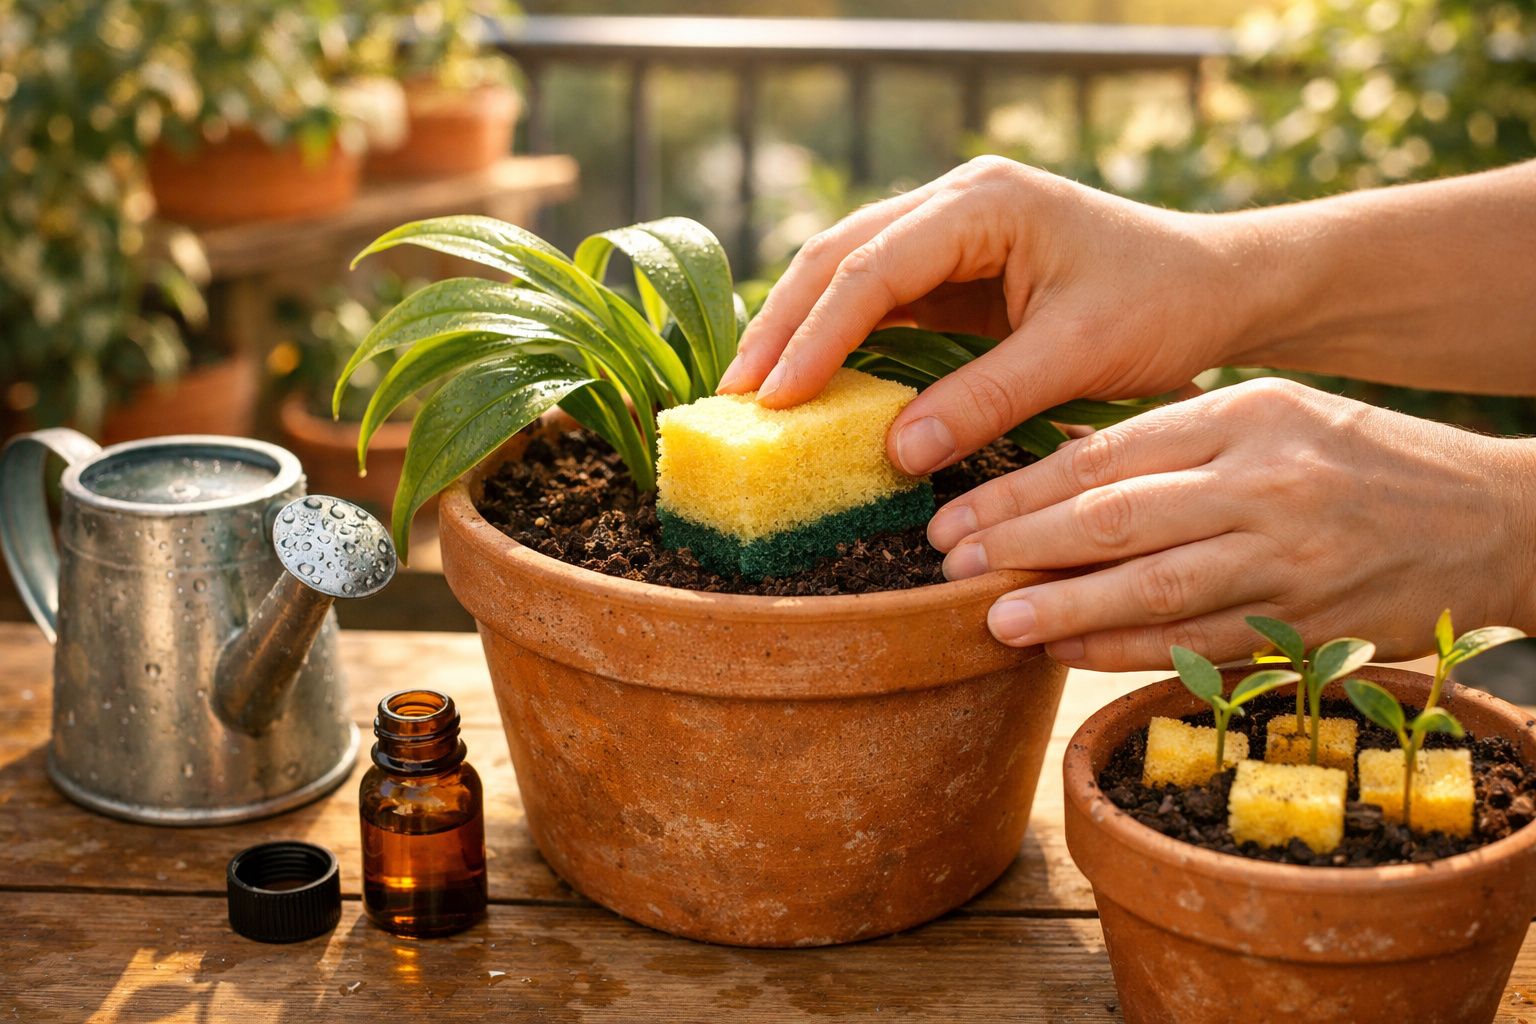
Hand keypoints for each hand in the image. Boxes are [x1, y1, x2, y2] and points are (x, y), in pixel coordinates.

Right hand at [718, 156, 1252, 475]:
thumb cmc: (1161, 304)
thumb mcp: (1078, 355)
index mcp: (984, 203)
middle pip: (839, 255)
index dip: (816, 333)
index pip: (874, 265)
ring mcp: (949, 234)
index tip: (775, 397)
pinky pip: (877, 302)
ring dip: (798, 331)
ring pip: (846, 273)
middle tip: (735, 396)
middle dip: (782, 325)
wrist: (1216, 285)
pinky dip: (837, 342)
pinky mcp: (952, 271)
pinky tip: (807, 385)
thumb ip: (985, 397)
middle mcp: (954, 205)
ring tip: (752, 394)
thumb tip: (894, 452)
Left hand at [930, 377, 1535, 669]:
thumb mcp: (1272, 414)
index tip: (956, 514)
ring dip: (1064, 610)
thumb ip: (1174, 439)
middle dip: (1021, 545)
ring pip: (1153, 589)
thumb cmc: (1359, 457)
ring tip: (995, 619)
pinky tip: (1068, 655)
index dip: (1020, 489)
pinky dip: (1127, 653)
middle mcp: (1264, 484)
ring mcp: (1290, 561)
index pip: (1106, 455)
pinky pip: (1199, 644)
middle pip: (1116, 519)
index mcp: (1245, 417)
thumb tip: (1059, 466)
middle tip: (951, 566)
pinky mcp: (1309, 625)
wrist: (1490, 516)